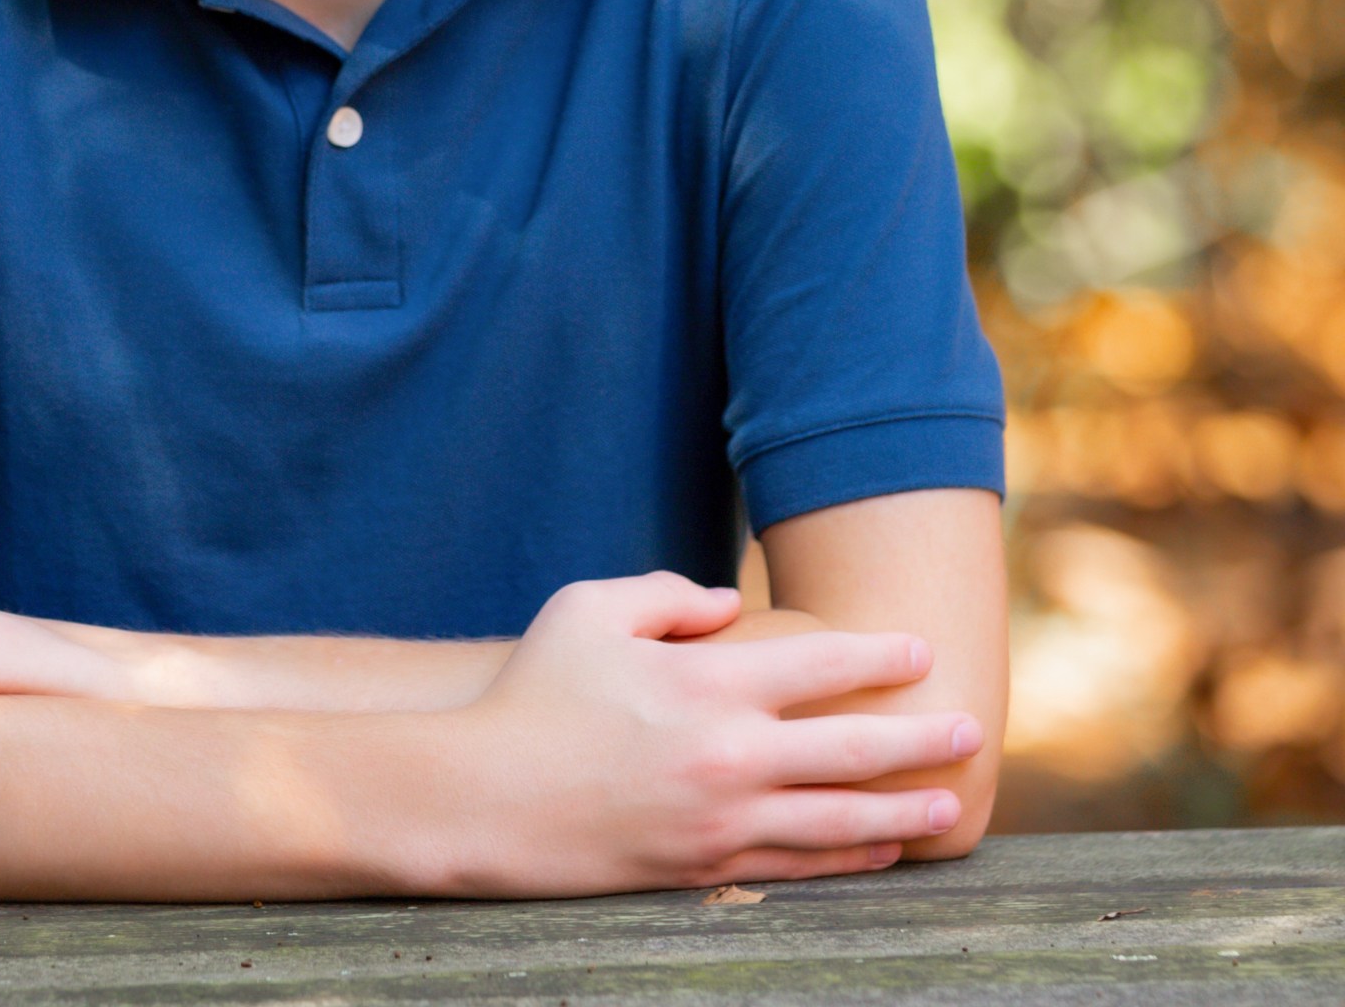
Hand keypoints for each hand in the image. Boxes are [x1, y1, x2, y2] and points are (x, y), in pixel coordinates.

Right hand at [449, 571, 982, 895]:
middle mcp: (728, 753)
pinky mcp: (704, 867)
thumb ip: (665, 592)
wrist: (487, 797)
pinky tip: (882, 847)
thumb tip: (726, 605)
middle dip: (920, 738)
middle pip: (851, 748)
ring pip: (839, 819)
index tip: (920, 652)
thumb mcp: (588, 607)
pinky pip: (797, 865)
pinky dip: (849, 857)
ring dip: (905, 808)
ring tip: (951, 803)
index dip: (878, 656)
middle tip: (971, 732)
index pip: (820, 664)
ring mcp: (721, 819)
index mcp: (705, 681)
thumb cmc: (535, 691)